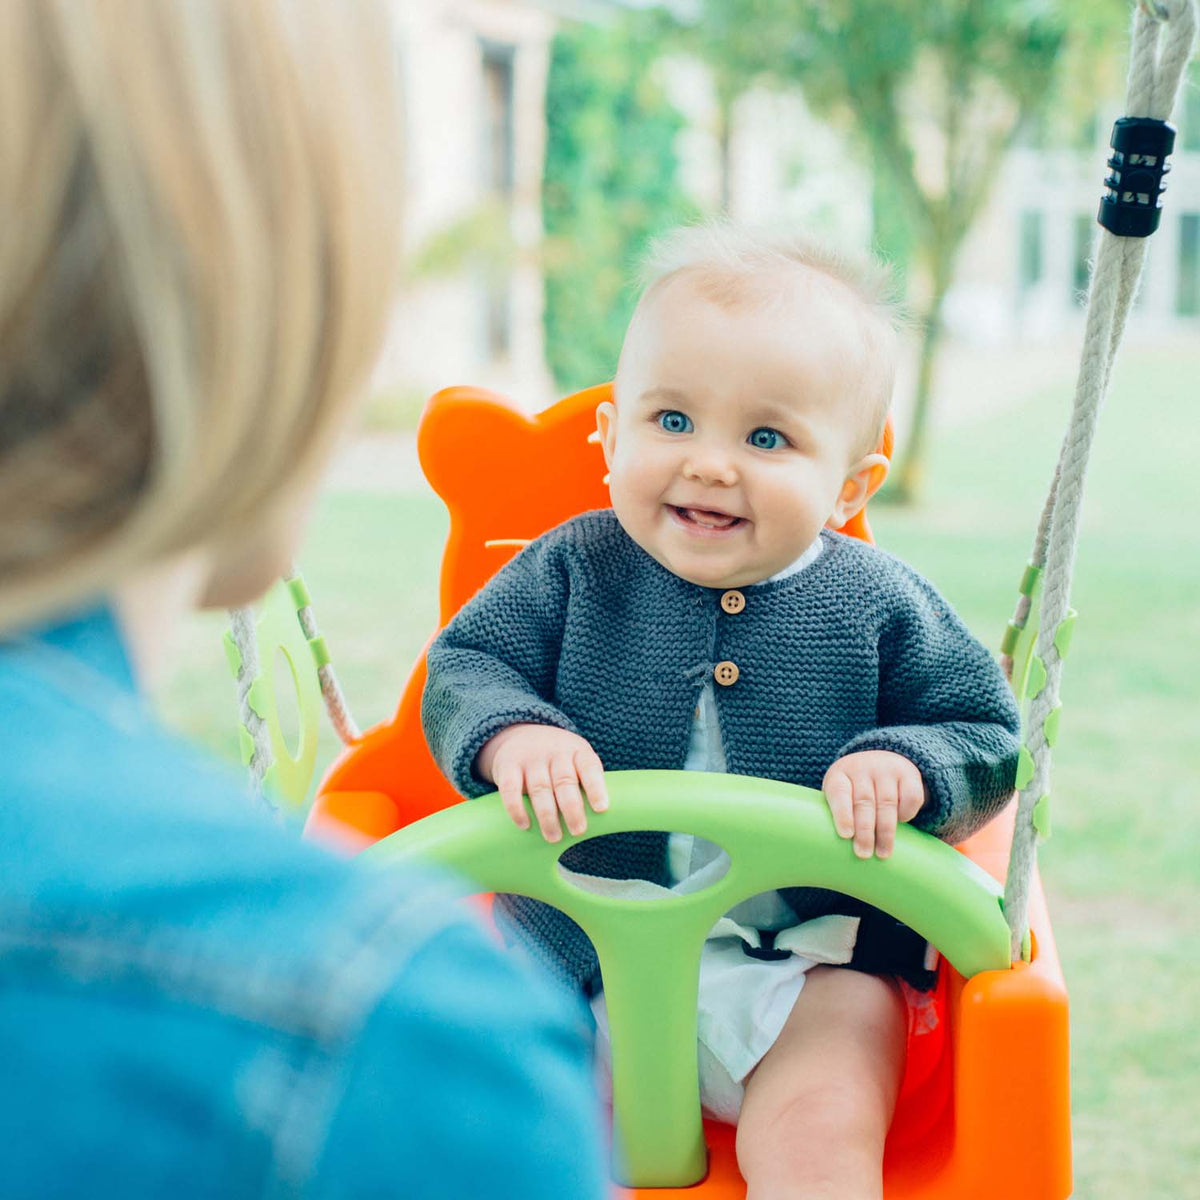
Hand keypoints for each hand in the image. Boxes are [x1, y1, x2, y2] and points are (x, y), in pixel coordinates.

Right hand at [475, 724, 608, 842]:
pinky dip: (517, 808)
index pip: (589, 767)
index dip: (596, 787)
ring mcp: (531, 758)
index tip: (601, 809)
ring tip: (554, 837)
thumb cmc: (558, 760)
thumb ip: (585, 784)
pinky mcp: (508, 766)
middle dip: (572, 808)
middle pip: (565, 781)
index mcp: (577, 752)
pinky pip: (511, 788)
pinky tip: (525, 824)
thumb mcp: (575, 761)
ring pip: (540, 788)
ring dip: (547, 815)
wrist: (519, 735)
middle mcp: (555, 753)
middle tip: (578, 831)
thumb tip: (600, 822)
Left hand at [822, 751, 926, 859]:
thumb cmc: (853, 790)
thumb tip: (835, 853)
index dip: (842, 814)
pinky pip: (911, 796)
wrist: (879, 763)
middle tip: (863, 854)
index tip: (846, 835)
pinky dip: (907, 813)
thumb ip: (838, 815)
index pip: (839, 792)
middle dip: (864, 831)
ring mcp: (886, 769)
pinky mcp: (908, 773)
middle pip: (864, 801)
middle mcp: (862, 768)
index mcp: (840, 774)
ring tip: (882, 853)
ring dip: (885, 831)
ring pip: (887, 802)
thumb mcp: (840, 795)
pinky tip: (902, 824)